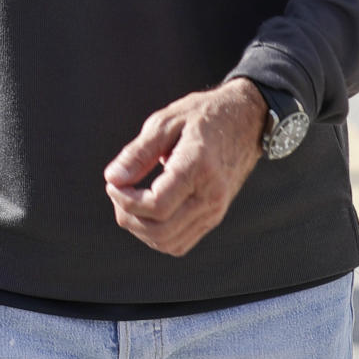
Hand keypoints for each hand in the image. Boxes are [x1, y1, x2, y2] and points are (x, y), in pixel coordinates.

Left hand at [104, 78, 266, 257]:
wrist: (246, 119)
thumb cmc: (203, 115)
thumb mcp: (166, 121)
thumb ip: (138, 152)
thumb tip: (113, 178)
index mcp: (199, 167)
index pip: (157, 205)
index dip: (126, 200)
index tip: (113, 182)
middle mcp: (211, 195)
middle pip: (160, 230)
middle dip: (128, 217)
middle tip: (117, 191)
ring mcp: (216, 210)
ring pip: (169, 243)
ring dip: (140, 229)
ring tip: (130, 201)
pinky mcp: (214, 217)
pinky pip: (180, 243)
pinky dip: (157, 235)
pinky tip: (146, 212)